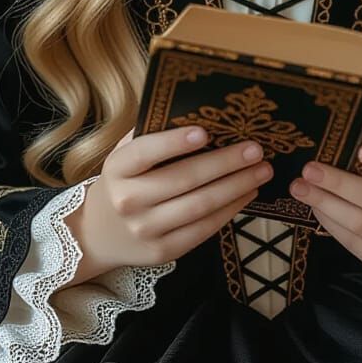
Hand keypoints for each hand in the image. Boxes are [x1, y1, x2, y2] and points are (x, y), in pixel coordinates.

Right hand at [67, 125, 273, 279]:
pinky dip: (230, 210)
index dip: (173, 142)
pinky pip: (203, 229)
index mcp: (117, 168)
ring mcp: (145, 230)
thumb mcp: (126, 155)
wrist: (99, 232)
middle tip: (255, 150)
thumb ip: (152, 134)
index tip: (205, 131)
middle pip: (183, 179)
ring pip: (199, 206)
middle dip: (224, 163)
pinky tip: (247, 193)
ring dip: (236, 187)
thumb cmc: (125, 180)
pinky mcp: (163, 251)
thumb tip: (200, 111)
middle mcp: (127, 200)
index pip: (145, 152)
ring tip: (262, 171)